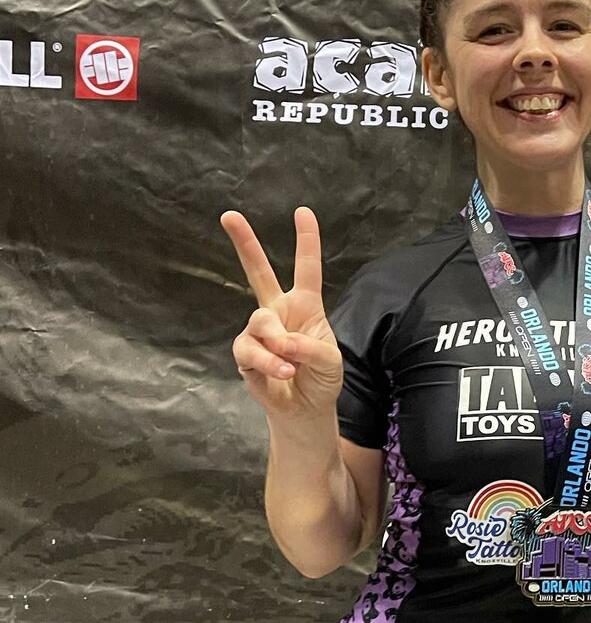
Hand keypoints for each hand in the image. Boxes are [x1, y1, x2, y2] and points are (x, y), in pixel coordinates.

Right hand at [222, 206, 342, 419]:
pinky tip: (283, 373)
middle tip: (228, 215)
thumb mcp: (330, 361)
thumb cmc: (321, 378)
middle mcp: (279, 313)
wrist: (306, 409)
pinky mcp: (246, 355)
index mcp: (305, 306)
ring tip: (290, 365)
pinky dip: (269, 363)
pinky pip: (250, 351)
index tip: (303, 212)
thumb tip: (282, 342)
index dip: (306, 241)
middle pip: (258, 272)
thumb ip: (310, 347)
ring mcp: (260, 333)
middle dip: (244, 243)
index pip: (306, 269)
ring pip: (258, 324)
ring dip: (276, 345)